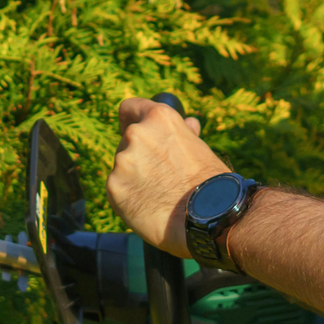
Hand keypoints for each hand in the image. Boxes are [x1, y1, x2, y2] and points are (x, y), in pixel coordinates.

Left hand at [106, 97, 229, 257]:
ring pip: (122, 166)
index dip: (133, 118)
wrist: (208, 216)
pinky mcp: (113, 187)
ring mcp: (122, 161)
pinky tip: (149, 206)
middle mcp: (136, 134)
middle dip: (139, 154)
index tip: (138, 131)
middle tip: (159, 174)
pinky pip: (117, 188)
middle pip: (127, 140)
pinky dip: (129, 196)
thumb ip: (184, 133)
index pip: (130, 107)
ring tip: (158, 194)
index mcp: (158, 118)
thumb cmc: (210, 182)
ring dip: (134, 176)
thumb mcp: (201, 148)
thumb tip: (188, 123)